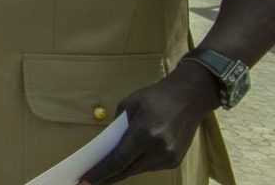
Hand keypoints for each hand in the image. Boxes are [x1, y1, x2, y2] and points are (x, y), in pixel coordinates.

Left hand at [79, 66, 219, 183]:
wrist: (189, 97)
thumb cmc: (154, 97)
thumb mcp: (128, 106)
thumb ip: (116, 128)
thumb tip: (106, 148)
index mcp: (144, 133)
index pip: (118, 160)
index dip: (100, 173)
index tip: (85, 181)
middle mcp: (159, 149)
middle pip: (127, 170)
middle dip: (107, 177)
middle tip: (88, 182)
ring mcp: (169, 157)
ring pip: (138, 170)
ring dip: (122, 170)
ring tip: (105, 173)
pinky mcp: (175, 161)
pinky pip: (150, 167)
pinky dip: (137, 165)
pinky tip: (127, 163)